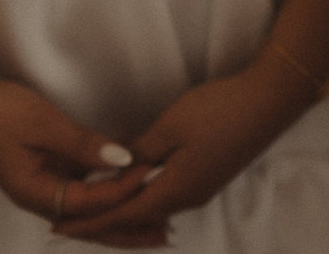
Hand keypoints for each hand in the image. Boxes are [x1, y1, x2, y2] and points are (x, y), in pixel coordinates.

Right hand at [0, 62, 150, 230]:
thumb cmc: (0, 112)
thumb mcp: (44, 124)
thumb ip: (83, 144)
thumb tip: (122, 159)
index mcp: (34, 194)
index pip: (87, 203)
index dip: (121, 192)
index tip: (151, 178)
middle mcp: (39, 198)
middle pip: (89, 222)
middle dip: (126, 230)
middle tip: (164, 234)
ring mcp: (43, 187)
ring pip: (88, 209)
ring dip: (120, 213)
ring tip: (157, 219)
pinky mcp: (48, 173)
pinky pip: (83, 189)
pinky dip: (107, 190)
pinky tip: (131, 185)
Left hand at [57, 62, 315, 245]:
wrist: (271, 100)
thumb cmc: (218, 110)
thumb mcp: (169, 127)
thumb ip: (139, 154)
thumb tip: (116, 174)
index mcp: (174, 191)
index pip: (120, 216)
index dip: (88, 223)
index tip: (57, 227)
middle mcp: (188, 199)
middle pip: (136, 220)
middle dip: (101, 224)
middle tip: (69, 225)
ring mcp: (202, 189)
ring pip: (153, 209)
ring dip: (123, 212)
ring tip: (94, 212)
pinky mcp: (211, 176)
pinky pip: (167, 198)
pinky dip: (143, 200)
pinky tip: (133, 191)